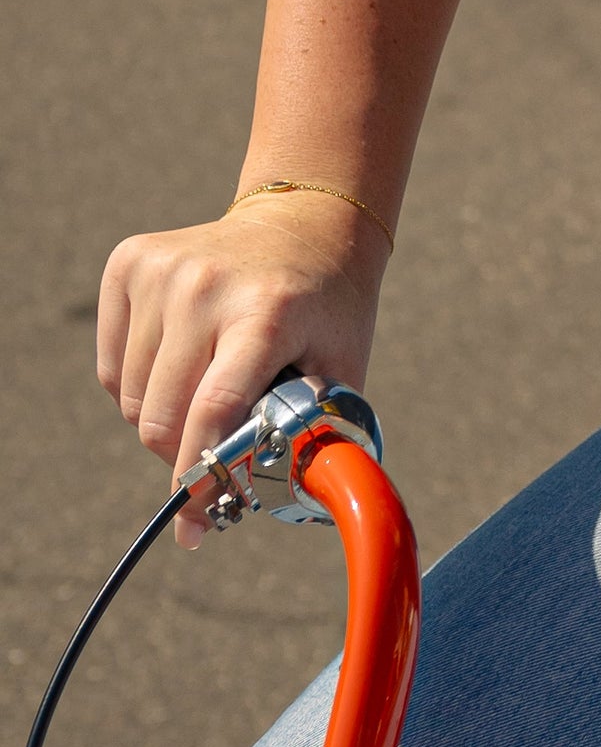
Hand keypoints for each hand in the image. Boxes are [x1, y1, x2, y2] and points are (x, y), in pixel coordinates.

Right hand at [99, 192, 390, 545]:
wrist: (307, 221)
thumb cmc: (328, 308)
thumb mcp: (344, 367)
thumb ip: (314, 435)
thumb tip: (275, 509)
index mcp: (266, 312)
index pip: (214, 410)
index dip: (201, 476)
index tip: (195, 525)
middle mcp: (206, 285)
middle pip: (159, 417)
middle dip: (184, 455)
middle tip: (214, 454)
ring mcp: (162, 270)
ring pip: (129, 399)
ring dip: (162, 420)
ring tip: (208, 394)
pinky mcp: (130, 262)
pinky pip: (111, 366)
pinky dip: (137, 386)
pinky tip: (182, 362)